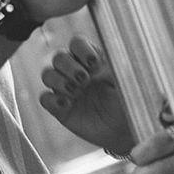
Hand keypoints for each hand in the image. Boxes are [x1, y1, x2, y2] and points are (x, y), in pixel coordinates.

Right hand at [38, 35, 132, 153]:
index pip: (77, 43)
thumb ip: (113, 66)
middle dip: (69, 66)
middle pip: (58, 57)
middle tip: (85, 80)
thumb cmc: (128, 101)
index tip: (95, 64)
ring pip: (47, 74)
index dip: (81, 49)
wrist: (124, 130)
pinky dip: (52, 100)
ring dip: (59, 81)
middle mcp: (75, 71)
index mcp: (91, 60)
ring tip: (76, 92)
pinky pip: (45, 99)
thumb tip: (103, 57)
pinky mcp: (60, 108)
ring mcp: (66, 89)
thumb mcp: (125, 82)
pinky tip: (67, 105)